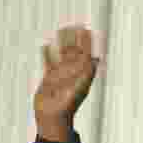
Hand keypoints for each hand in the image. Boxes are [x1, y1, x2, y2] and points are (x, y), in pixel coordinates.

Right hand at [34, 26, 99, 142]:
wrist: (53, 117)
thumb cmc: (68, 105)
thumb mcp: (80, 87)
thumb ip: (87, 72)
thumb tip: (96, 59)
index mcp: (82, 74)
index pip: (86, 54)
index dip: (87, 42)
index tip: (87, 30)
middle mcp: (72, 73)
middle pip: (74, 52)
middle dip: (75, 39)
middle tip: (76, 25)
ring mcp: (60, 75)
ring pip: (61, 55)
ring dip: (62, 43)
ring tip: (62, 30)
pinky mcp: (48, 79)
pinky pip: (48, 63)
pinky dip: (47, 54)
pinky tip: (46, 46)